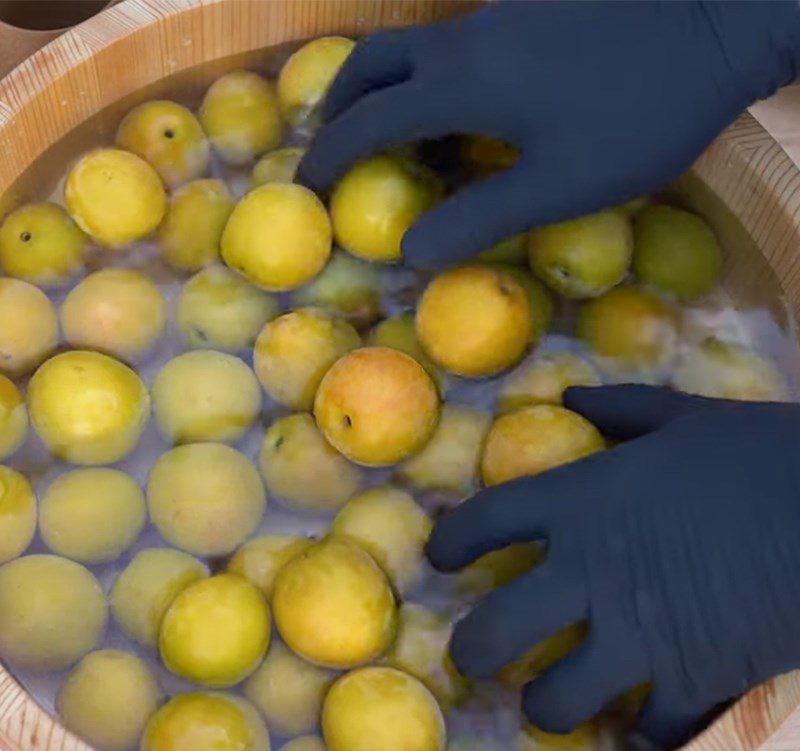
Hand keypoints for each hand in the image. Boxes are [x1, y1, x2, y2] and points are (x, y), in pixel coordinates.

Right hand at [299, 1, 799, 267]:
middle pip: (372, 64)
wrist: (714, 22)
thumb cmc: (638, 113)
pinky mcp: (523, 12)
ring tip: (381, 133)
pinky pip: (447, 45)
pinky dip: (421, 78)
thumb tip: (408, 255)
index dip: (330, 156)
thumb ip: (478, 219)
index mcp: (460, 85)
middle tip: (331, 148)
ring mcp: (493, 18)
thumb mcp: (558, 185)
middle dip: (339, 106)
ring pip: (409, 48)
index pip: (369, 121)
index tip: (304, 185)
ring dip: (379, 88)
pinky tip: (450, 110)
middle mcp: (462, 42)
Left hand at [426, 385, 799, 743]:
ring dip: (544, 705)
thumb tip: (571, 395)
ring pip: (556, 698)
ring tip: (545, 700)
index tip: (440, 558)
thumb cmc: (756, 452)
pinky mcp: (693, 678)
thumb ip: (620, 407)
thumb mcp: (682, 416)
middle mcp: (589, 572)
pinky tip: (636, 730)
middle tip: (471, 656)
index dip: (450, 543)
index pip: (485, 522)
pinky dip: (641, 736)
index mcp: (580, 501)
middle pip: (496, 630)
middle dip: (471, 651)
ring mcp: (636, 633)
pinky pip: (652, 729)